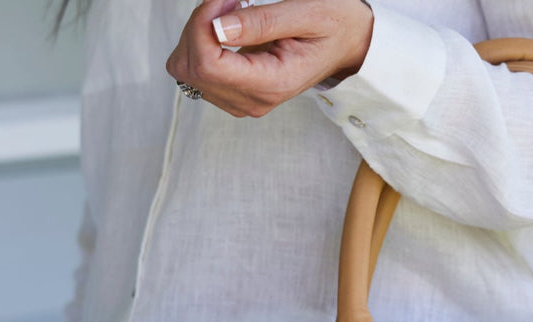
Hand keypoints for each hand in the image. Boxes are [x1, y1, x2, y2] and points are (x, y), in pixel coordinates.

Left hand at [166, 0, 373, 117]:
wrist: (346, 46)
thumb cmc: (333, 25)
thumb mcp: (306, 12)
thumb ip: (262, 22)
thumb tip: (217, 27)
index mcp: (270, 84)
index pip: (208, 66)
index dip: (202, 26)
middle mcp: (251, 101)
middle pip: (190, 69)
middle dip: (198, 27)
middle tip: (228, 1)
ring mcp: (241, 100)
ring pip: (186, 70)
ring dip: (198, 33)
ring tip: (230, 12)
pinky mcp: (234, 92)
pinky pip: (196, 70)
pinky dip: (201, 43)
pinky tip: (226, 28)